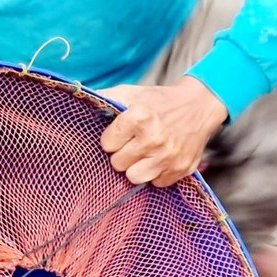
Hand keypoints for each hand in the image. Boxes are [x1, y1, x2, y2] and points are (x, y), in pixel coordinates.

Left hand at [98, 78, 227, 186]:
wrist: (199, 105)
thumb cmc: (160, 101)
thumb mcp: (132, 93)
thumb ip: (106, 97)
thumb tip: (77, 97)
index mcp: (139, 117)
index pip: (107, 144)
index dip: (112, 139)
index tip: (120, 134)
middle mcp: (154, 138)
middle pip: (118, 163)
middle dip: (122, 154)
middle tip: (133, 144)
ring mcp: (169, 156)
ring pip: (134, 177)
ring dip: (136, 167)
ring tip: (143, 154)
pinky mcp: (181, 168)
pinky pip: (156, 183)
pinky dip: (155, 173)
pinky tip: (159, 159)